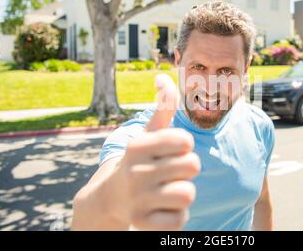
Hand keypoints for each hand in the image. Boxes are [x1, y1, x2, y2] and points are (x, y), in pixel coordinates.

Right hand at [106, 74, 199, 229]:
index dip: (184, 146)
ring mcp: (137, 199)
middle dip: (186, 168)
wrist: (110, 197)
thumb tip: (163, 78)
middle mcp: (134, 172)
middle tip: (169, 172)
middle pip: (192, 165)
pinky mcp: (142, 223)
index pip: (185, 141)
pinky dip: (176, 216)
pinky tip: (161, 209)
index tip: (171, 150)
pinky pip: (179, 219)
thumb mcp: (147, 134)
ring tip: (167, 191)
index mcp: (137, 146)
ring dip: (182, 193)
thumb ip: (162, 108)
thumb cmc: (139, 160)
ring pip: (187, 193)